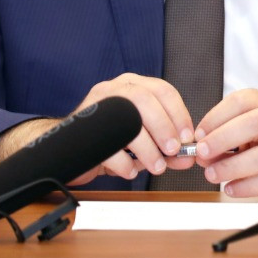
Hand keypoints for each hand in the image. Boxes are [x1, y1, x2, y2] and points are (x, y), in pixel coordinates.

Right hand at [69, 74, 197, 182]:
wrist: (68, 149)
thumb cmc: (111, 141)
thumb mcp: (144, 142)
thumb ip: (167, 148)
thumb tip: (189, 158)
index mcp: (133, 86)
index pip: (163, 90)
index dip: (179, 114)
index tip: (187, 137)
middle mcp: (113, 90)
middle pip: (144, 100)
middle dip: (164, 127)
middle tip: (173, 151)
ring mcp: (95, 107)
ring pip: (127, 121)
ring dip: (148, 149)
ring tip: (156, 166)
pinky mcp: (80, 130)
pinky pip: (108, 147)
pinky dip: (125, 164)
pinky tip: (130, 171)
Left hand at [194, 89, 257, 197]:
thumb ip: (230, 133)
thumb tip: (202, 152)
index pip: (243, 100)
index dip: (216, 117)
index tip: (200, 134)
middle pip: (255, 123)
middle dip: (223, 139)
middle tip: (204, 153)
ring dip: (233, 167)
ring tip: (213, 174)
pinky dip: (248, 187)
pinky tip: (233, 188)